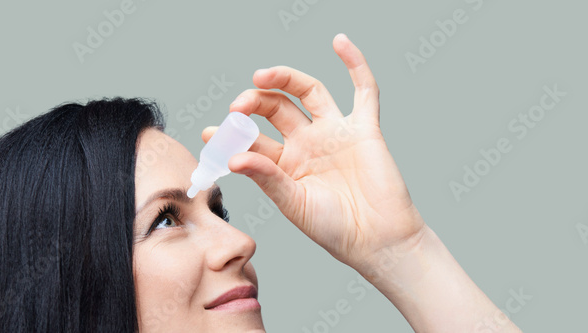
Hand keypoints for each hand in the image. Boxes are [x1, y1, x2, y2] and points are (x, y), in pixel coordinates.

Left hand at [202, 33, 424, 268]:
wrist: (377, 241)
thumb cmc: (335, 230)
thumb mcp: (293, 204)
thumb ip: (266, 177)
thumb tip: (233, 157)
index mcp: (285, 164)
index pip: (252, 139)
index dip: (230, 133)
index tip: (210, 133)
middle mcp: (307, 142)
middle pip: (275, 108)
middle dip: (253, 103)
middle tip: (237, 108)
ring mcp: (334, 132)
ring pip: (307, 92)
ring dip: (284, 78)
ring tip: (260, 76)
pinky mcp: (364, 128)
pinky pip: (363, 90)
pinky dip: (355, 64)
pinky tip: (340, 42)